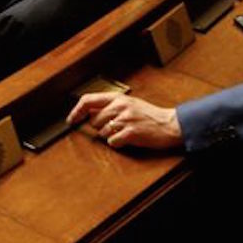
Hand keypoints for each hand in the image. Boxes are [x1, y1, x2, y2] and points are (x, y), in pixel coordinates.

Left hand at [67, 92, 182, 149]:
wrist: (170, 124)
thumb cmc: (149, 116)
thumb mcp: (129, 104)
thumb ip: (110, 106)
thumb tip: (88, 113)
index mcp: (118, 98)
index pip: (88, 100)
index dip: (76, 111)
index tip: (71, 119)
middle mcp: (120, 106)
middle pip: (93, 121)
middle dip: (101, 127)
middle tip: (116, 127)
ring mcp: (125, 119)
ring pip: (102, 132)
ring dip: (111, 136)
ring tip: (125, 132)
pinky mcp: (131, 133)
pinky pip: (112, 142)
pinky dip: (118, 144)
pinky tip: (128, 139)